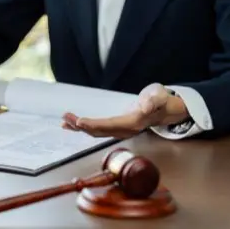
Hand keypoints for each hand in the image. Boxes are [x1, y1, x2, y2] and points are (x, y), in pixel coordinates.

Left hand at [62, 83, 189, 138]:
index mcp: (134, 122)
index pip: (111, 125)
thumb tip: (146, 108)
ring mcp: (119, 131)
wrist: (165, 109)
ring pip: (96, 132)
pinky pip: (96, 130)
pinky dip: (82, 127)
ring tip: (64, 121)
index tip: (80, 122)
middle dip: (82, 126)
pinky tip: (70, 125)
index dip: (95, 125)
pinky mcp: (114, 128)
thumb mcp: (160, 97)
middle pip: (100, 131)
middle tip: (66, 118)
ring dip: (79, 127)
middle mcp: (124, 130)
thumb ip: (154, 101)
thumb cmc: (161, 100)